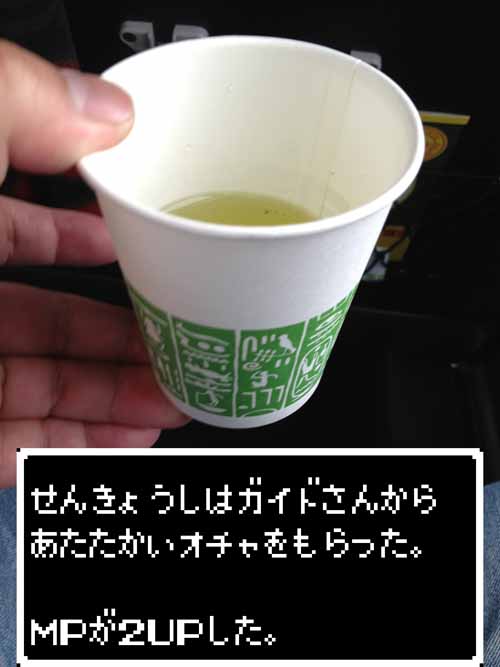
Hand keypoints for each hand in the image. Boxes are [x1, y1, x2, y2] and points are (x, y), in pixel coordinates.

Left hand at [0, 40, 189, 487]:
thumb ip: (18, 101)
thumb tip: (108, 108)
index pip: (20, 235)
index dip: (82, 238)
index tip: (141, 247)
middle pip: (46, 321)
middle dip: (124, 332)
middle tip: (186, 339)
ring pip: (40, 387)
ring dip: (116, 393)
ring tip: (180, 396)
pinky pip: (13, 448)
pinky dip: (75, 446)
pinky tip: (129, 438)